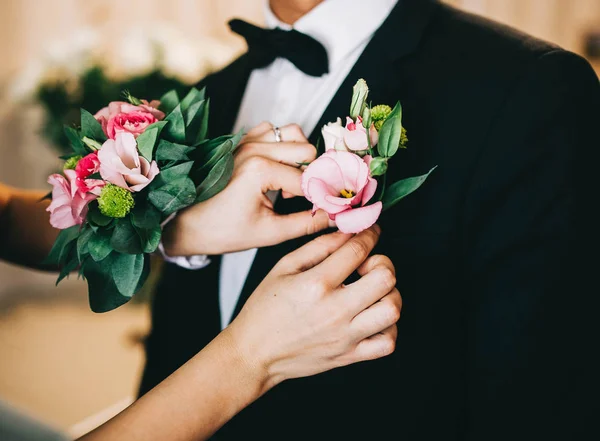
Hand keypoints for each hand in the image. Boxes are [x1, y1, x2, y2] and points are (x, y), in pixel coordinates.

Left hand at [162, 122, 331, 255]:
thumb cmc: (220, 231)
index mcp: (260, 169)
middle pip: (306, 148)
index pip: (309, 179)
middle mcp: (254, 148)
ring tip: (289, 182)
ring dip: (298, 155)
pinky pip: (272, 130)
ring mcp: (245, 140)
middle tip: (305, 198)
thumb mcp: (269, 233)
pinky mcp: (239, 139)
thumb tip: (337, 218)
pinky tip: (275, 170)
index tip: (328, 209)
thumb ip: (307, 223)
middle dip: (312, 173)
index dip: (322, 196)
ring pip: (291, 133)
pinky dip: (281, 146)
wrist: (184, 224)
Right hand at [224, 225, 400, 389]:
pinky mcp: (349, 355)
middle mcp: (335, 310)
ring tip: (371, 293)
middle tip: (368, 266)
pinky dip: (388, 327)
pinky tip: (372, 317)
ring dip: (389, 294)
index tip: (371, 232)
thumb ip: (318, 247)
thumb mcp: (283, 267)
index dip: (370, 234)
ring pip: (392, 309)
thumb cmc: (265, 309)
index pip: (358, 250)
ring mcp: (345, 336)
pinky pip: (388, 342)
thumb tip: (347, 232)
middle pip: (385, 277)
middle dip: (382, 263)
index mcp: (316, 284)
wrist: (254, 353)